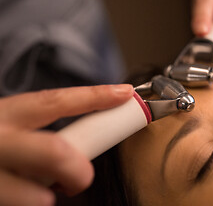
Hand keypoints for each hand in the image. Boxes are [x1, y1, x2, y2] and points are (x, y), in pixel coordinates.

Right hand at [0, 84, 132, 205]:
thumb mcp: (9, 128)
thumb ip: (38, 132)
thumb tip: (85, 143)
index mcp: (6, 115)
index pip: (55, 101)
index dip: (94, 97)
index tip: (125, 93)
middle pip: (54, 152)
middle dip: (77, 168)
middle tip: (83, 177)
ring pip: (35, 194)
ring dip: (45, 196)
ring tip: (42, 193)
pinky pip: (19, 205)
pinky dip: (30, 201)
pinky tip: (20, 197)